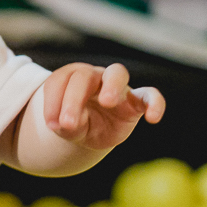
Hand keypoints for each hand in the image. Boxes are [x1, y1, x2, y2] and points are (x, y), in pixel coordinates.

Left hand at [43, 62, 163, 150]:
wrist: (93, 133)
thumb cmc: (76, 123)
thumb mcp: (66, 128)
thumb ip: (67, 125)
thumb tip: (67, 123)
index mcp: (71, 79)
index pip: (61, 80)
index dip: (52, 100)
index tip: (50, 124)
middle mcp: (95, 77)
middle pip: (85, 76)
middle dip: (73, 98)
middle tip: (67, 123)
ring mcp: (117, 87)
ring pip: (117, 73)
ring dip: (111, 85)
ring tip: (107, 102)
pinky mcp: (136, 102)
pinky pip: (150, 96)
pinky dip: (155, 103)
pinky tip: (153, 118)